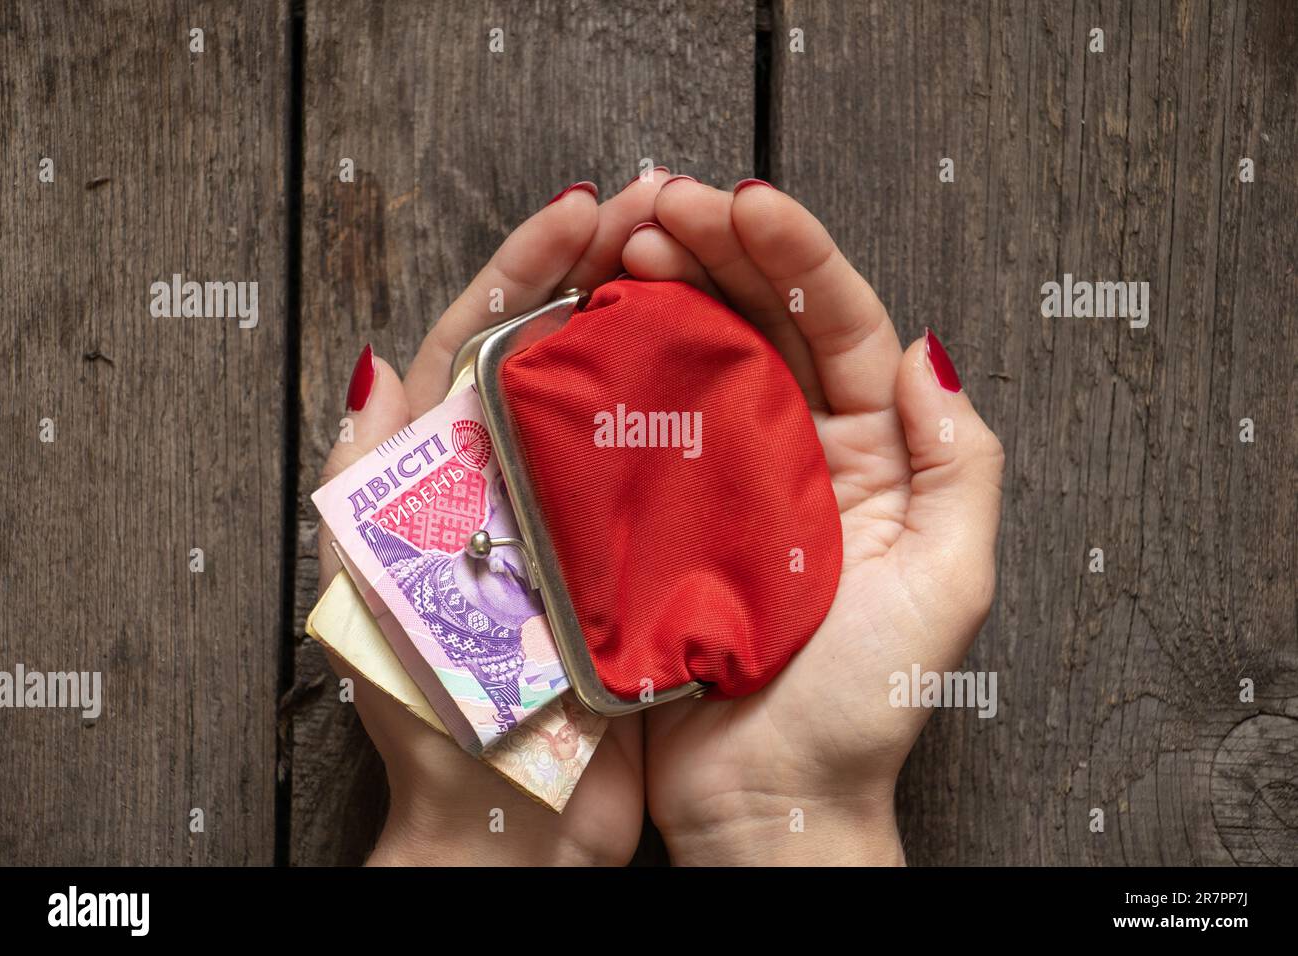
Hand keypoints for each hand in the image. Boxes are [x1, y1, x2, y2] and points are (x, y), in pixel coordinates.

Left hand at [316, 170, 675, 865]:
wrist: (506, 825)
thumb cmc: (428, 715)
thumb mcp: (366, 587)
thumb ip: (362, 480)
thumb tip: (370, 366)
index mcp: (453, 472)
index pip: (486, 341)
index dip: (528, 267)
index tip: (579, 209)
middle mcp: (525, 481)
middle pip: (565, 353)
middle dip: (605, 270)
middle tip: (660, 206)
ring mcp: (587, 518)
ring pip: (627, 401)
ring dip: (661, 325)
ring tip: (707, 261)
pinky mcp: (643, 561)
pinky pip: (675, 476)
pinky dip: (702, 418)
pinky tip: (742, 369)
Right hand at [624, 178, 1004, 864]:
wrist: (765, 804)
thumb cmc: (860, 710)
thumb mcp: (948, 584)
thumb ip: (960, 464)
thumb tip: (936, 353)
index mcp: (871, 457)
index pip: (841, 328)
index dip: (797, 256)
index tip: (747, 201)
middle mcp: (795, 454)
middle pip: (762, 325)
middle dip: (718, 250)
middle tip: (661, 201)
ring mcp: (719, 482)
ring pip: (695, 360)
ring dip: (662, 291)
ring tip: (619, 243)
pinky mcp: (655, 517)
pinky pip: (637, 427)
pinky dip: (615, 370)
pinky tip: (587, 326)